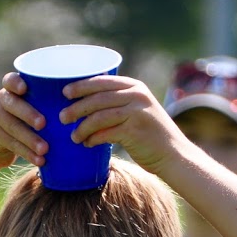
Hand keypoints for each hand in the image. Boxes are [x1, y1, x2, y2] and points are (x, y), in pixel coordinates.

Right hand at [0, 73, 48, 169]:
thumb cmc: (26, 122)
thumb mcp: (32, 108)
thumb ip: (46, 104)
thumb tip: (79, 110)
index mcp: (12, 89)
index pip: (10, 80)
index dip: (15, 83)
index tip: (24, 88)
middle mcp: (1, 100)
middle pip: (12, 104)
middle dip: (28, 114)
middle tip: (43, 124)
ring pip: (12, 126)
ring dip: (30, 139)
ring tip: (44, 149)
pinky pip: (11, 144)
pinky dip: (27, 153)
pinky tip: (39, 160)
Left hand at [59, 75, 191, 174]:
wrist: (174, 155)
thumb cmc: (152, 135)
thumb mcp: (139, 111)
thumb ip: (120, 104)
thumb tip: (87, 104)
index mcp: (135, 87)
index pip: (103, 81)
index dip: (82, 85)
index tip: (65, 92)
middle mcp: (137, 96)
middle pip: (98, 98)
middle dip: (76, 107)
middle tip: (62, 117)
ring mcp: (136, 112)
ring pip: (99, 116)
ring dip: (82, 126)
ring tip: (73, 136)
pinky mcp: (134, 131)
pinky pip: (106, 133)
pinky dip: (93, 139)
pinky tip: (87, 144)